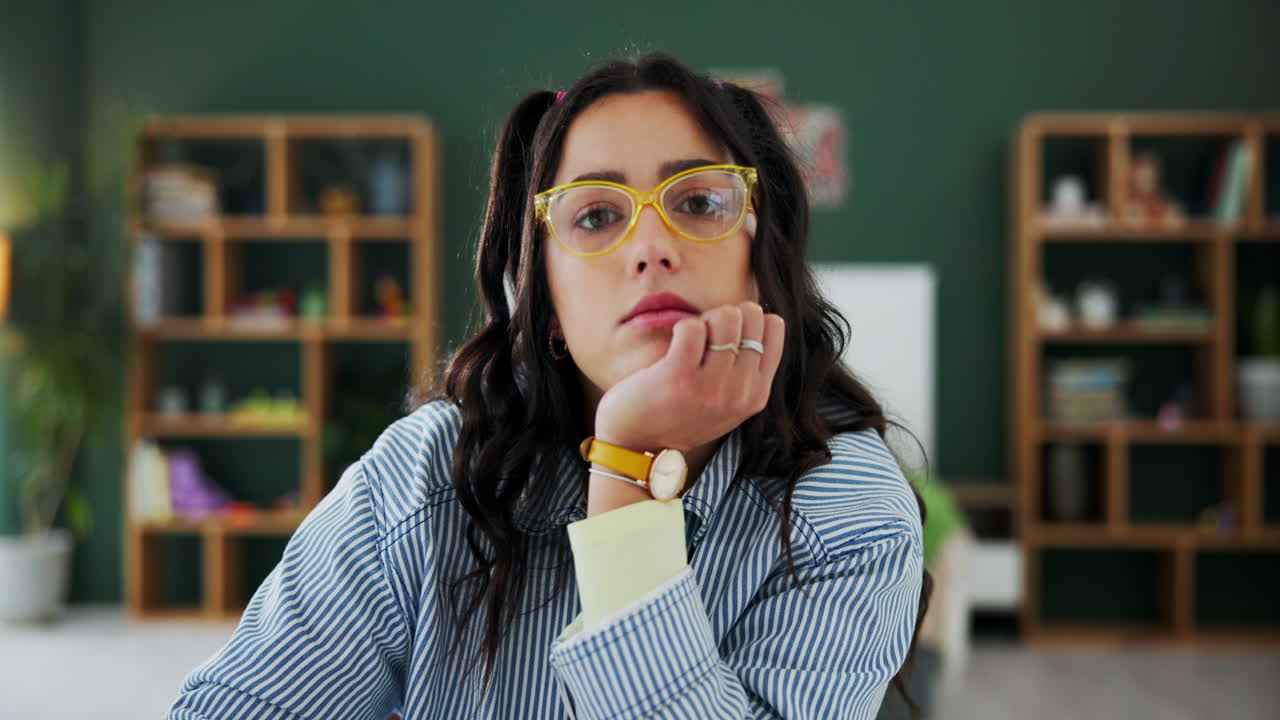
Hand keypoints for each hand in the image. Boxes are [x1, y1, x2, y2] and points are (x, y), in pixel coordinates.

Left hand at [594, 301, 785, 455]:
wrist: (636, 445)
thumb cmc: (677, 414)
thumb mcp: (725, 402)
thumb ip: (744, 370)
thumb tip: (753, 314)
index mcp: (756, 394)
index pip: (774, 327)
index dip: (747, 318)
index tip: (726, 334)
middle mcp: (740, 393)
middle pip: (750, 316)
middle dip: (724, 315)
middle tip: (705, 337)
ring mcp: (711, 387)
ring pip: (725, 317)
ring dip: (703, 320)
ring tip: (689, 341)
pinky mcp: (679, 378)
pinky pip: (691, 327)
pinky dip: (682, 327)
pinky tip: (673, 345)